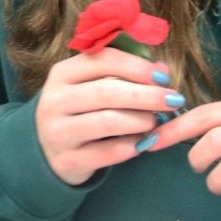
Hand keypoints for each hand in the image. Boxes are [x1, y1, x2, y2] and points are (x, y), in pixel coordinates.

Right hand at [36, 49, 181, 185]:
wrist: (46, 149)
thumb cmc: (79, 109)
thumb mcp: (92, 84)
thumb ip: (125, 73)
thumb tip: (162, 70)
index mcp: (62, 73)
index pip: (102, 60)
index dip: (137, 66)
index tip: (164, 77)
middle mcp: (55, 100)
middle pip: (107, 92)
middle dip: (146, 95)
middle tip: (174, 100)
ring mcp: (58, 131)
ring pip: (108, 122)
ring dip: (141, 120)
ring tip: (156, 121)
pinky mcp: (67, 159)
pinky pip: (107, 153)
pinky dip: (132, 146)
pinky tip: (144, 142)